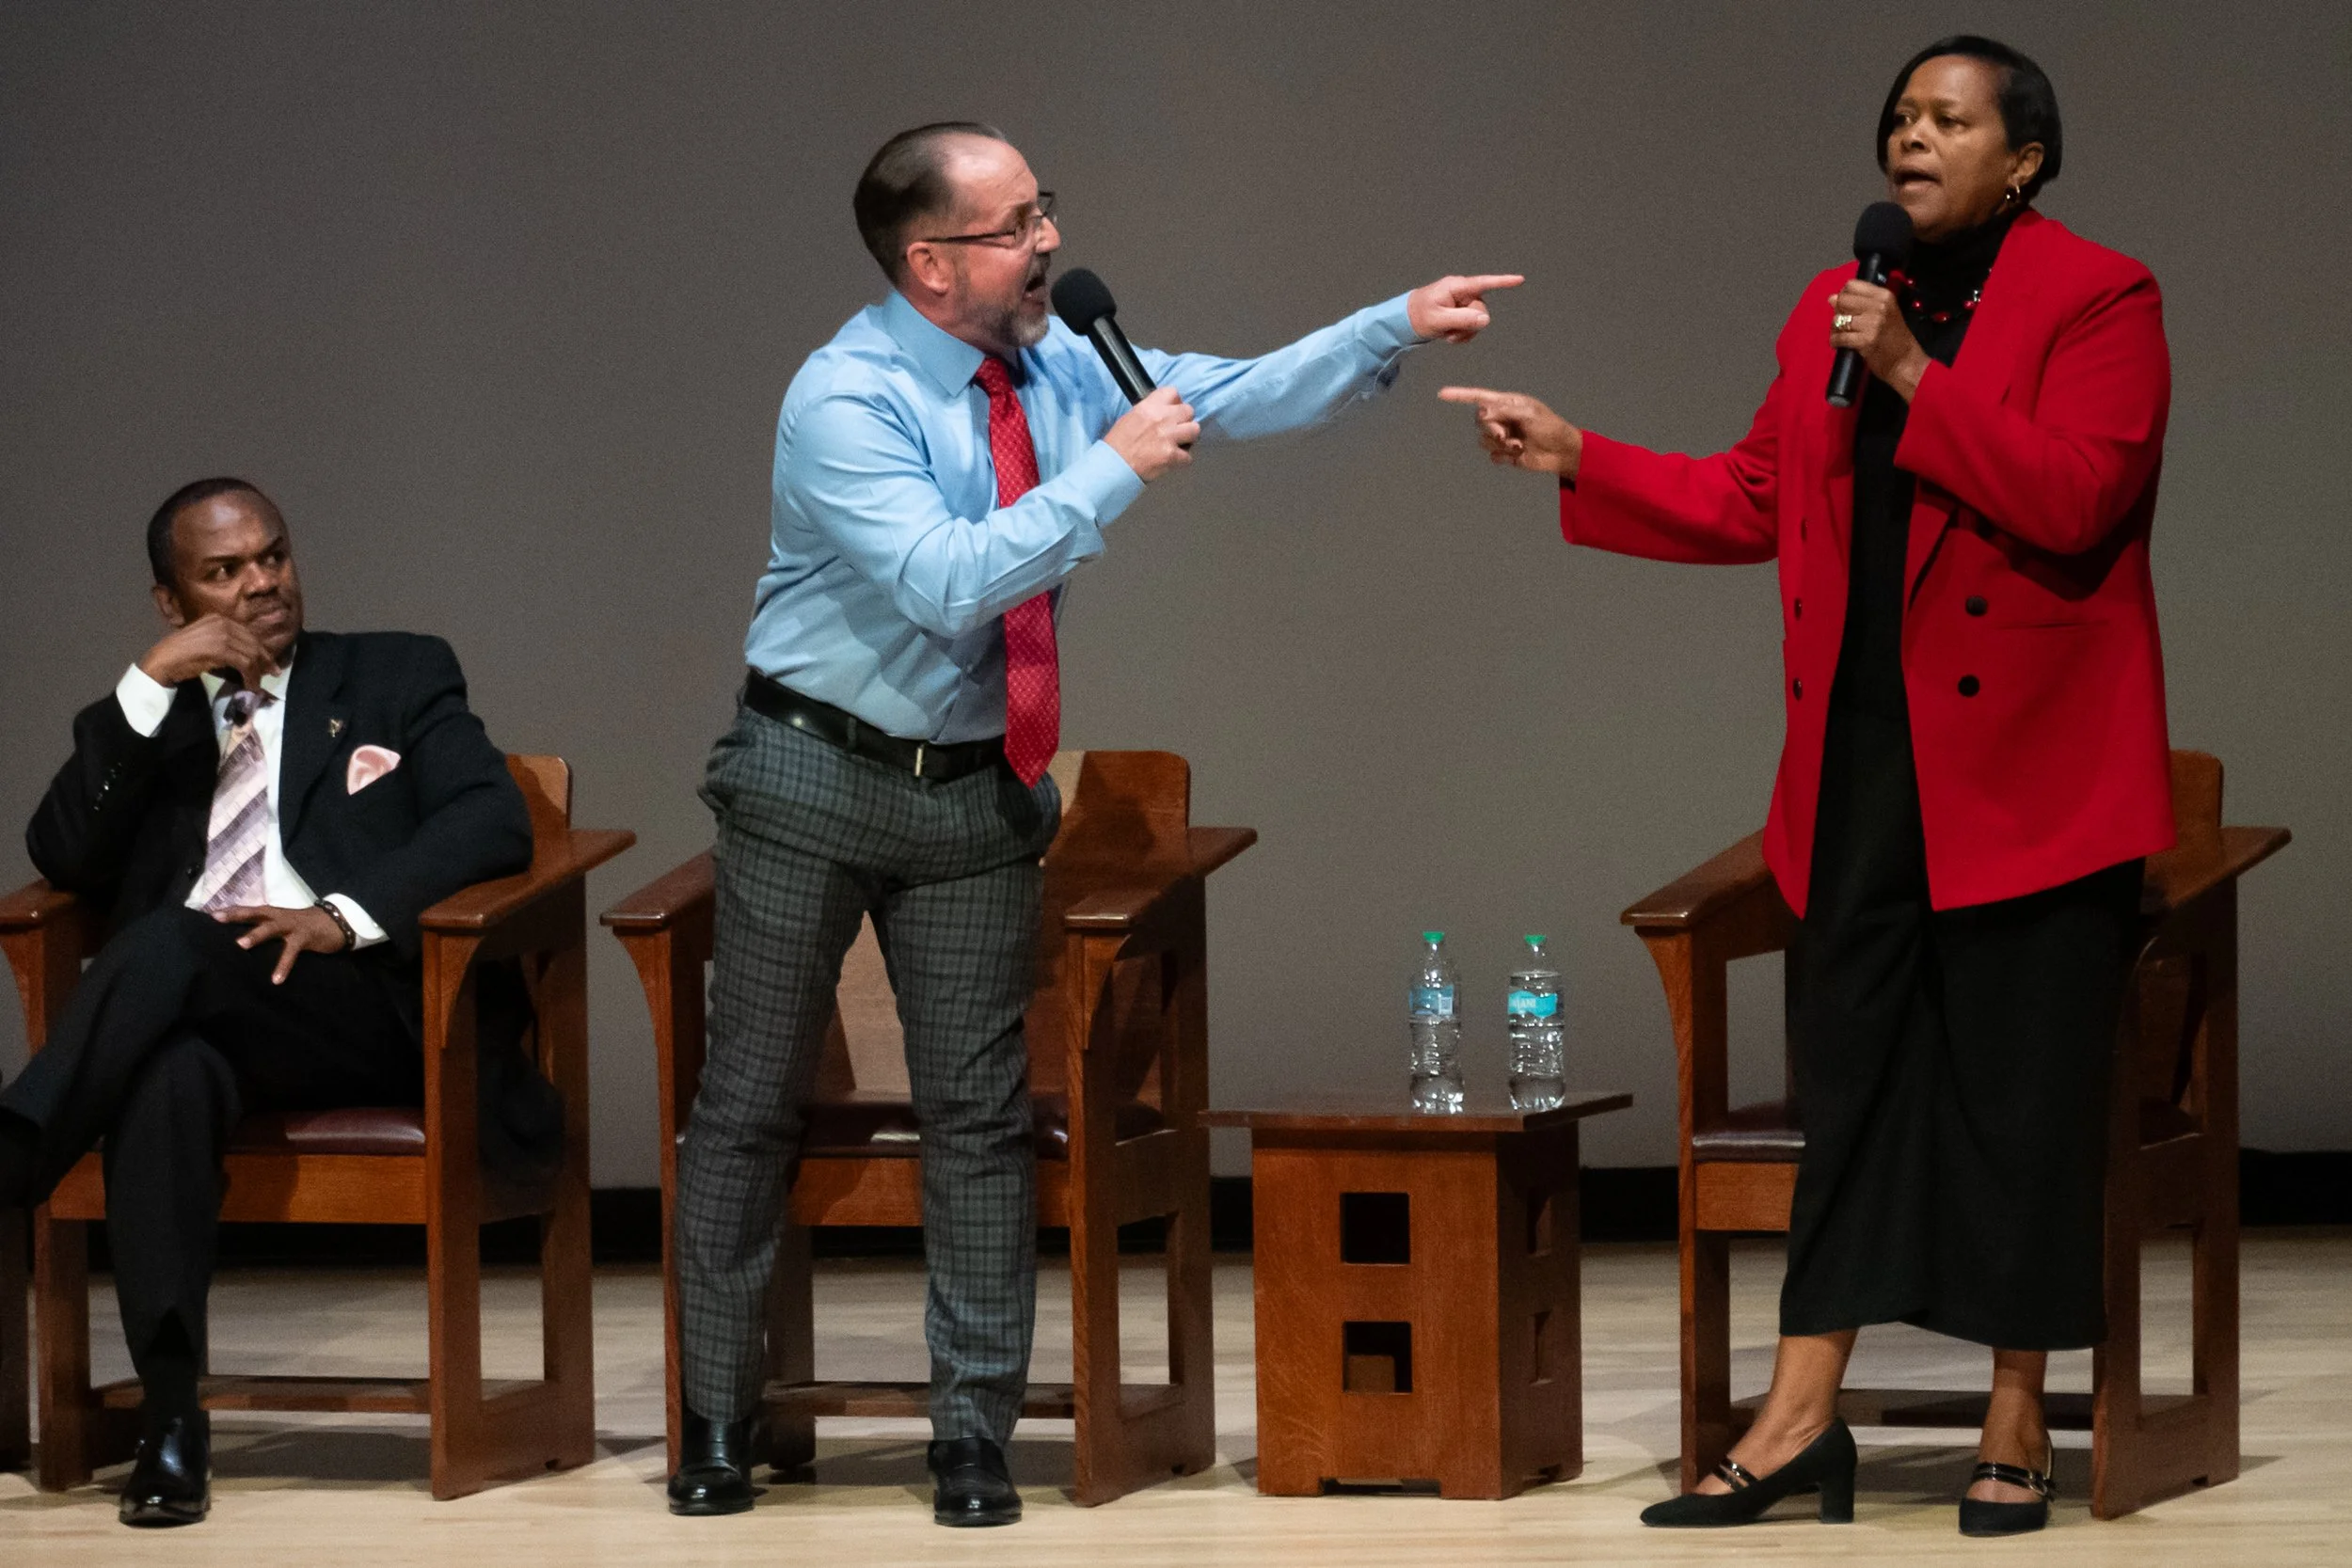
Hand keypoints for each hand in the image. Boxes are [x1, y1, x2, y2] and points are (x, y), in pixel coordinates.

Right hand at [138, 614, 276, 688]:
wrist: (162, 660)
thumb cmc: (183, 655)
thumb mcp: (207, 641)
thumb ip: (226, 643)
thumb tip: (248, 655)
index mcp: (219, 618)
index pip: (248, 633)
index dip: (261, 649)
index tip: (268, 662)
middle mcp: (222, 622)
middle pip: (253, 642)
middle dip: (265, 660)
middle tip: (272, 673)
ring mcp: (221, 634)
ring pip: (251, 654)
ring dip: (257, 672)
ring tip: (257, 684)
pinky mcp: (220, 649)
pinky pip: (245, 663)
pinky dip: (250, 676)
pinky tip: (250, 685)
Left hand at [215, 903, 349, 983]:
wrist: (336, 922)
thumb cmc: (305, 925)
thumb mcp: (283, 923)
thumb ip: (266, 928)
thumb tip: (242, 940)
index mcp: (272, 913)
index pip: (248, 910)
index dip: (229, 910)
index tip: (208, 913)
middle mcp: (279, 916)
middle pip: (254, 913)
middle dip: (236, 915)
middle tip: (217, 919)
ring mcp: (292, 926)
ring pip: (270, 928)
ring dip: (256, 935)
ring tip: (240, 945)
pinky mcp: (304, 938)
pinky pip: (291, 953)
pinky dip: (283, 966)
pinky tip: (276, 979)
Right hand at [1103, 385, 1199, 482]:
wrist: (1113, 466)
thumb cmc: (1118, 445)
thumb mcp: (1131, 417)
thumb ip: (1150, 411)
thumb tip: (1165, 411)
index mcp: (1148, 407)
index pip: (1172, 392)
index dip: (1175, 402)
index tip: (1173, 410)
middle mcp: (1161, 418)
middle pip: (1189, 410)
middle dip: (1185, 420)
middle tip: (1177, 429)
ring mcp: (1168, 437)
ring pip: (1195, 430)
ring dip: (1189, 438)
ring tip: (1178, 444)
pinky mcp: (1171, 455)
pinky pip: (1188, 456)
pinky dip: (1182, 460)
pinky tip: (1172, 460)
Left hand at [1407, 274, 1523, 342]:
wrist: (1404, 321)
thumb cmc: (1418, 316)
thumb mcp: (1439, 320)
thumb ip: (1463, 320)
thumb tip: (1485, 319)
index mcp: (1456, 287)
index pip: (1483, 283)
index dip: (1502, 282)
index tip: (1520, 279)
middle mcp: (1462, 292)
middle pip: (1481, 309)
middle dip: (1469, 325)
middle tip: (1449, 334)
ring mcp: (1462, 302)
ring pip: (1477, 320)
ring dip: (1464, 332)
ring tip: (1446, 335)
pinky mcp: (1460, 312)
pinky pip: (1471, 325)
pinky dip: (1462, 334)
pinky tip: (1449, 335)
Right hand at [1437, 386, 1584, 477]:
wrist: (1561, 452)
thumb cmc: (1550, 427)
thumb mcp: (1529, 414)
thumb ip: (1504, 411)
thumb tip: (1482, 411)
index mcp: (1507, 403)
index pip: (1478, 397)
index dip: (1459, 396)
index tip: (1441, 394)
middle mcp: (1502, 418)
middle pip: (1479, 422)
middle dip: (1491, 429)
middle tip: (1506, 435)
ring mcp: (1503, 436)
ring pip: (1483, 440)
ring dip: (1500, 445)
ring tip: (1519, 446)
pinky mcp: (1505, 453)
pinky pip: (1492, 455)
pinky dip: (1504, 456)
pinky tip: (1519, 455)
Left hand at [1829, 280, 1929, 400]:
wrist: (1906, 361)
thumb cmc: (1895, 337)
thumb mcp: (1885, 312)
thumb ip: (1861, 303)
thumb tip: (1832, 298)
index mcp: (1884, 296)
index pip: (1852, 285)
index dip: (1843, 295)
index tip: (1845, 306)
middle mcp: (1879, 306)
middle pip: (1842, 300)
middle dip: (1838, 312)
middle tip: (1842, 323)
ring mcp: (1872, 323)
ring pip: (1838, 319)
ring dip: (1835, 329)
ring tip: (1841, 335)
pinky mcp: (1866, 340)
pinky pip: (1839, 337)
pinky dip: (1835, 341)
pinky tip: (1838, 344)